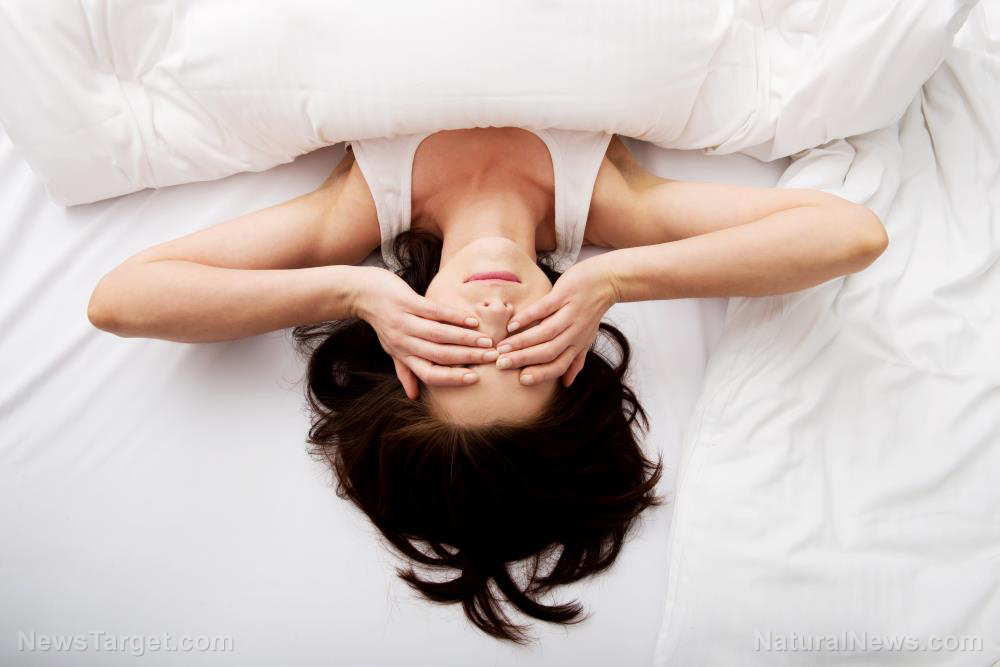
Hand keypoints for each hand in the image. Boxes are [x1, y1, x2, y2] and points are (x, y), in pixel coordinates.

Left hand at [352, 267, 496, 398]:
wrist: (361, 292)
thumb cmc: (382, 321)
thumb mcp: (391, 348)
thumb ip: (404, 371)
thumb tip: (413, 397)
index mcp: (403, 355)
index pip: (429, 373)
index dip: (452, 378)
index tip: (474, 378)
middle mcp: (403, 341)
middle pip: (439, 354)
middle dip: (467, 357)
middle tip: (491, 357)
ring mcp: (404, 321)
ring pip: (439, 334)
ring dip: (465, 338)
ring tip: (486, 340)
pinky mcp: (406, 302)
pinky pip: (434, 312)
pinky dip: (454, 317)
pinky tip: (471, 321)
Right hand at [497, 256, 617, 386]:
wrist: (607, 280)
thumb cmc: (592, 310)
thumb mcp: (586, 337)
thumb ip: (576, 360)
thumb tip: (566, 384)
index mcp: (577, 344)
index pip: (559, 364)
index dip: (541, 374)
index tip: (521, 380)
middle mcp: (575, 332)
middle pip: (548, 351)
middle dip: (524, 359)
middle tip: (502, 363)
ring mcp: (570, 313)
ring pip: (545, 333)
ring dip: (522, 341)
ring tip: (502, 347)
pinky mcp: (564, 295)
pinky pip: (544, 308)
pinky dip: (527, 317)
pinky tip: (512, 324)